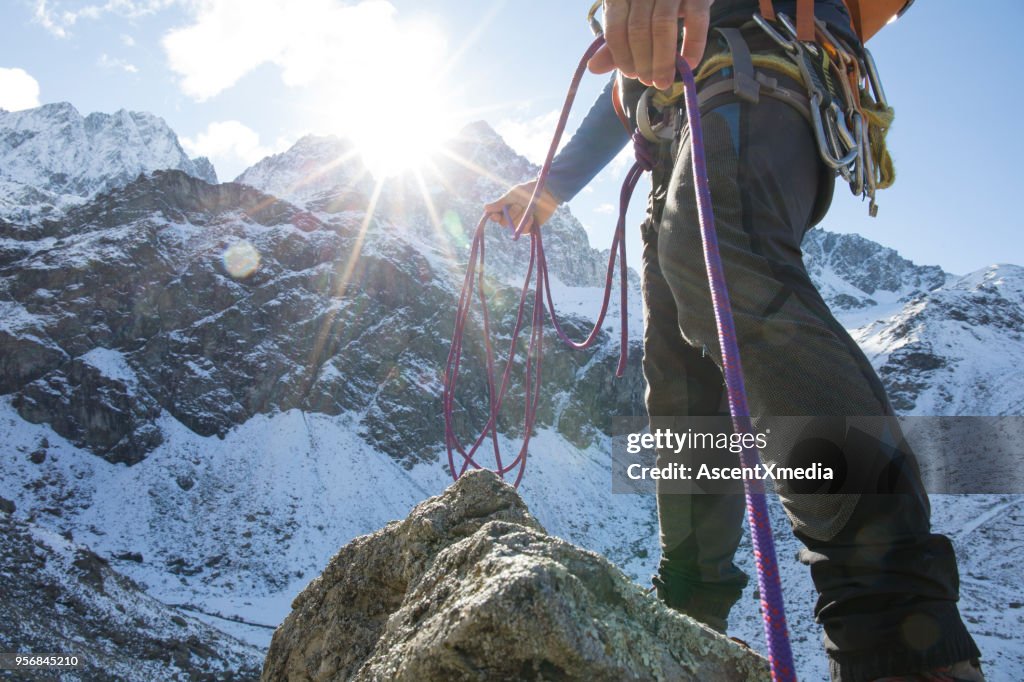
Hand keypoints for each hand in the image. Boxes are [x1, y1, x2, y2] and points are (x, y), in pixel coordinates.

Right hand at [483, 181, 559, 232]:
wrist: (546, 193)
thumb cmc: (528, 191)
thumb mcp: (513, 195)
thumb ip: (500, 203)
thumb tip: (485, 208)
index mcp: (505, 208)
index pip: (495, 216)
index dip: (495, 217)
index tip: (496, 214)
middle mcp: (510, 217)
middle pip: (503, 223)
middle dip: (512, 214)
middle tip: (519, 205)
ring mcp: (520, 223)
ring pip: (513, 228)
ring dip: (521, 218)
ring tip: (528, 209)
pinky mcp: (529, 228)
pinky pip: (523, 231)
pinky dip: (527, 223)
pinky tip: (532, 216)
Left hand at [588, 0, 714, 89]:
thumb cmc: (655, 4)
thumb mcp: (631, 19)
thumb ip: (616, 41)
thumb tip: (592, 68)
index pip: (615, 28)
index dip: (621, 56)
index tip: (631, 74)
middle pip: (638, 29)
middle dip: (643, 62)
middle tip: (649, 82)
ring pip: (662, 25)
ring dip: (662, 60)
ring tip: (663, 81)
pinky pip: (696, 19)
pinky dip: (693, 45)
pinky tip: (690, 63)